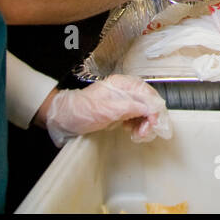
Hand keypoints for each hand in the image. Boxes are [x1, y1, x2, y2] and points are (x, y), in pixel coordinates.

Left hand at [42, 74, 171, 147]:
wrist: (65, 118)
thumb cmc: (81, 111)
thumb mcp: (105, 110)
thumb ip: (129, 107)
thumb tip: (149, 108)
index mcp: (123, 84)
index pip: (148, 94)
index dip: (154, 109)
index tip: (154, 124)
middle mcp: (125, 90)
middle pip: (148, 102)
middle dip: (150, 118)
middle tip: (145, 133)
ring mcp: (123, 100)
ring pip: (144, 111)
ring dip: (145, 124)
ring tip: (138, 135)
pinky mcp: (121, 110)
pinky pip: (137, 117)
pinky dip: (138, 125)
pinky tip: (133, 132)